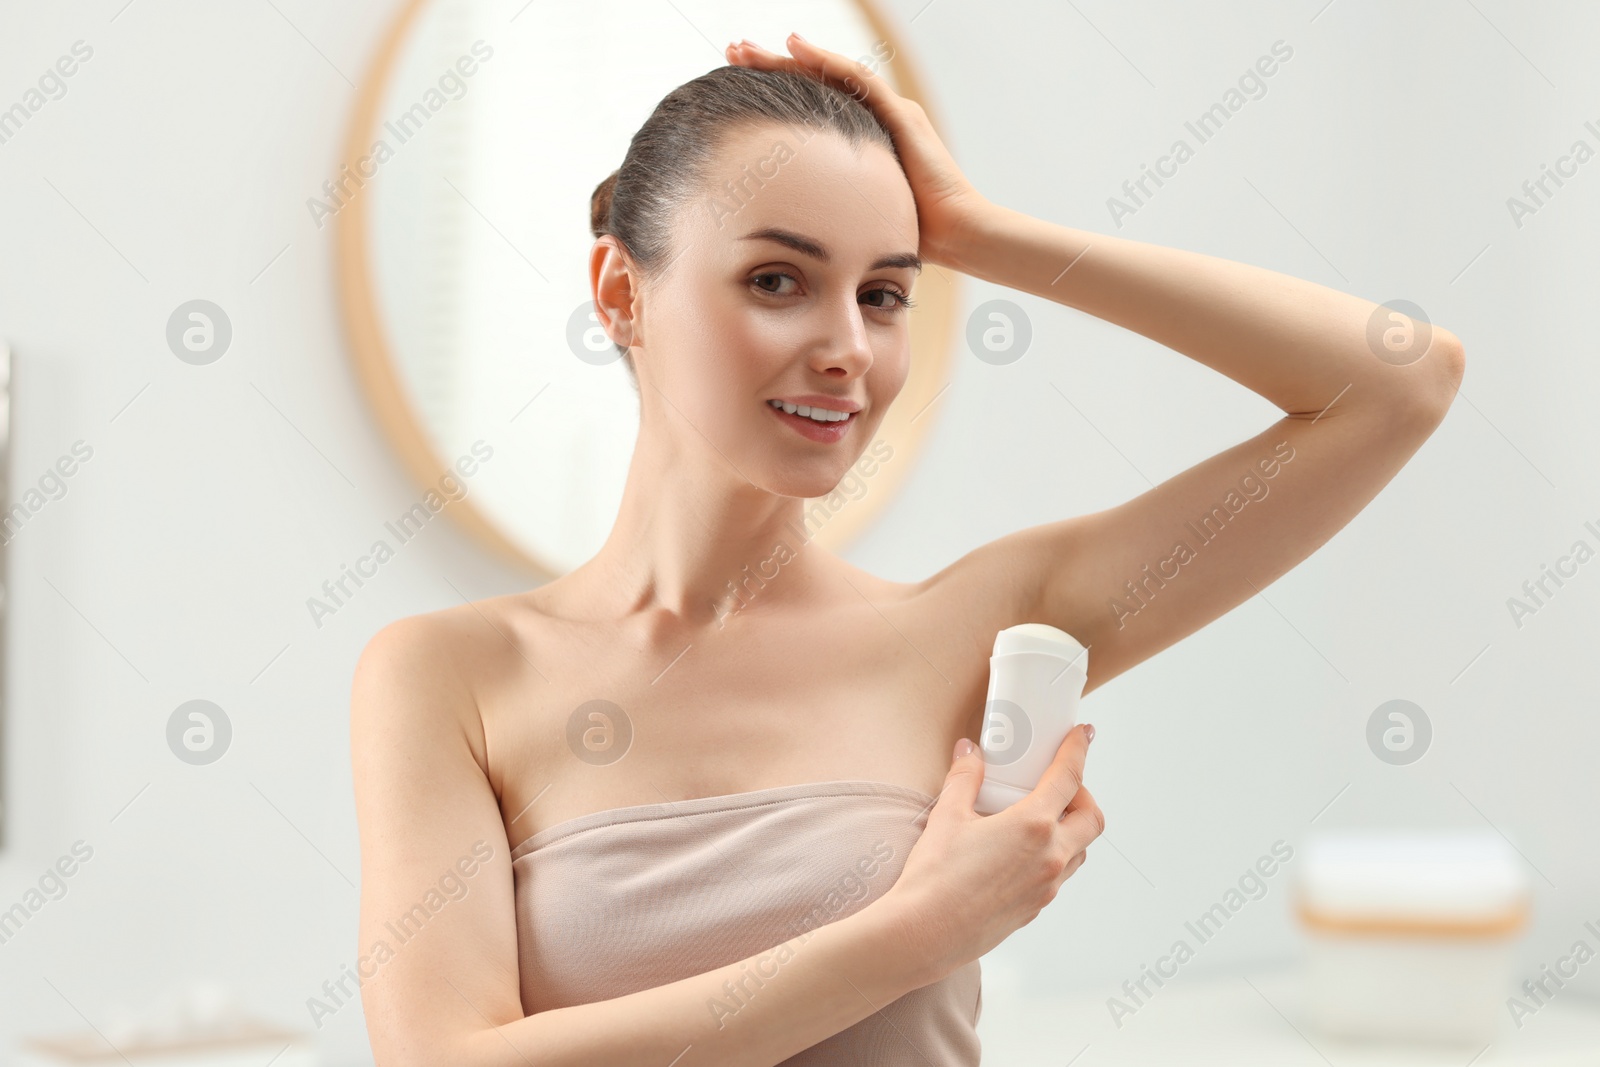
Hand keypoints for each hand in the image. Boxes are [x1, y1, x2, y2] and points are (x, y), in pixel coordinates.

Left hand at [725, 33, 991, 270]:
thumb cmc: (909, 236)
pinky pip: (857, 80)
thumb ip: (823, 207)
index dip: (772, 93)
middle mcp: (874, 117)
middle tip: (731, 51)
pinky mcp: (901, 115)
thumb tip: (782, 226)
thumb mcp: (850, 216)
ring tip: (747, 48)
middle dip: (770, 65)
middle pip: (814, 82)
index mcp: (861, 139)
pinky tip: (794, 46)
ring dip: (787, 57)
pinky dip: (825, 61)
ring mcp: (890, 111)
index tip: (733, 84)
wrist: (955, 235)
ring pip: (829, 73)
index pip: (810, 105)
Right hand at [875, 724, 1102, 984]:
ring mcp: (1046, 886)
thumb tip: (970, 753)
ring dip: (1072, 829)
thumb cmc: (935, 877)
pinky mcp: (1036, 908)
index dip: (1078, 750)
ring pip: (1080, 851)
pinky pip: (1059, 875)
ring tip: (1040, 818)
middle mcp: (1050, 856)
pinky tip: (1022, 852)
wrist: (925, 933)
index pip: (1068, 778)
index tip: (1082, 735)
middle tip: (1058, 784)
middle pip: (1091, 819)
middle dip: (1083, 795)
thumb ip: (964, 778)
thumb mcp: (947, 816)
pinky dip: (1054, 856)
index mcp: (1033, 826)